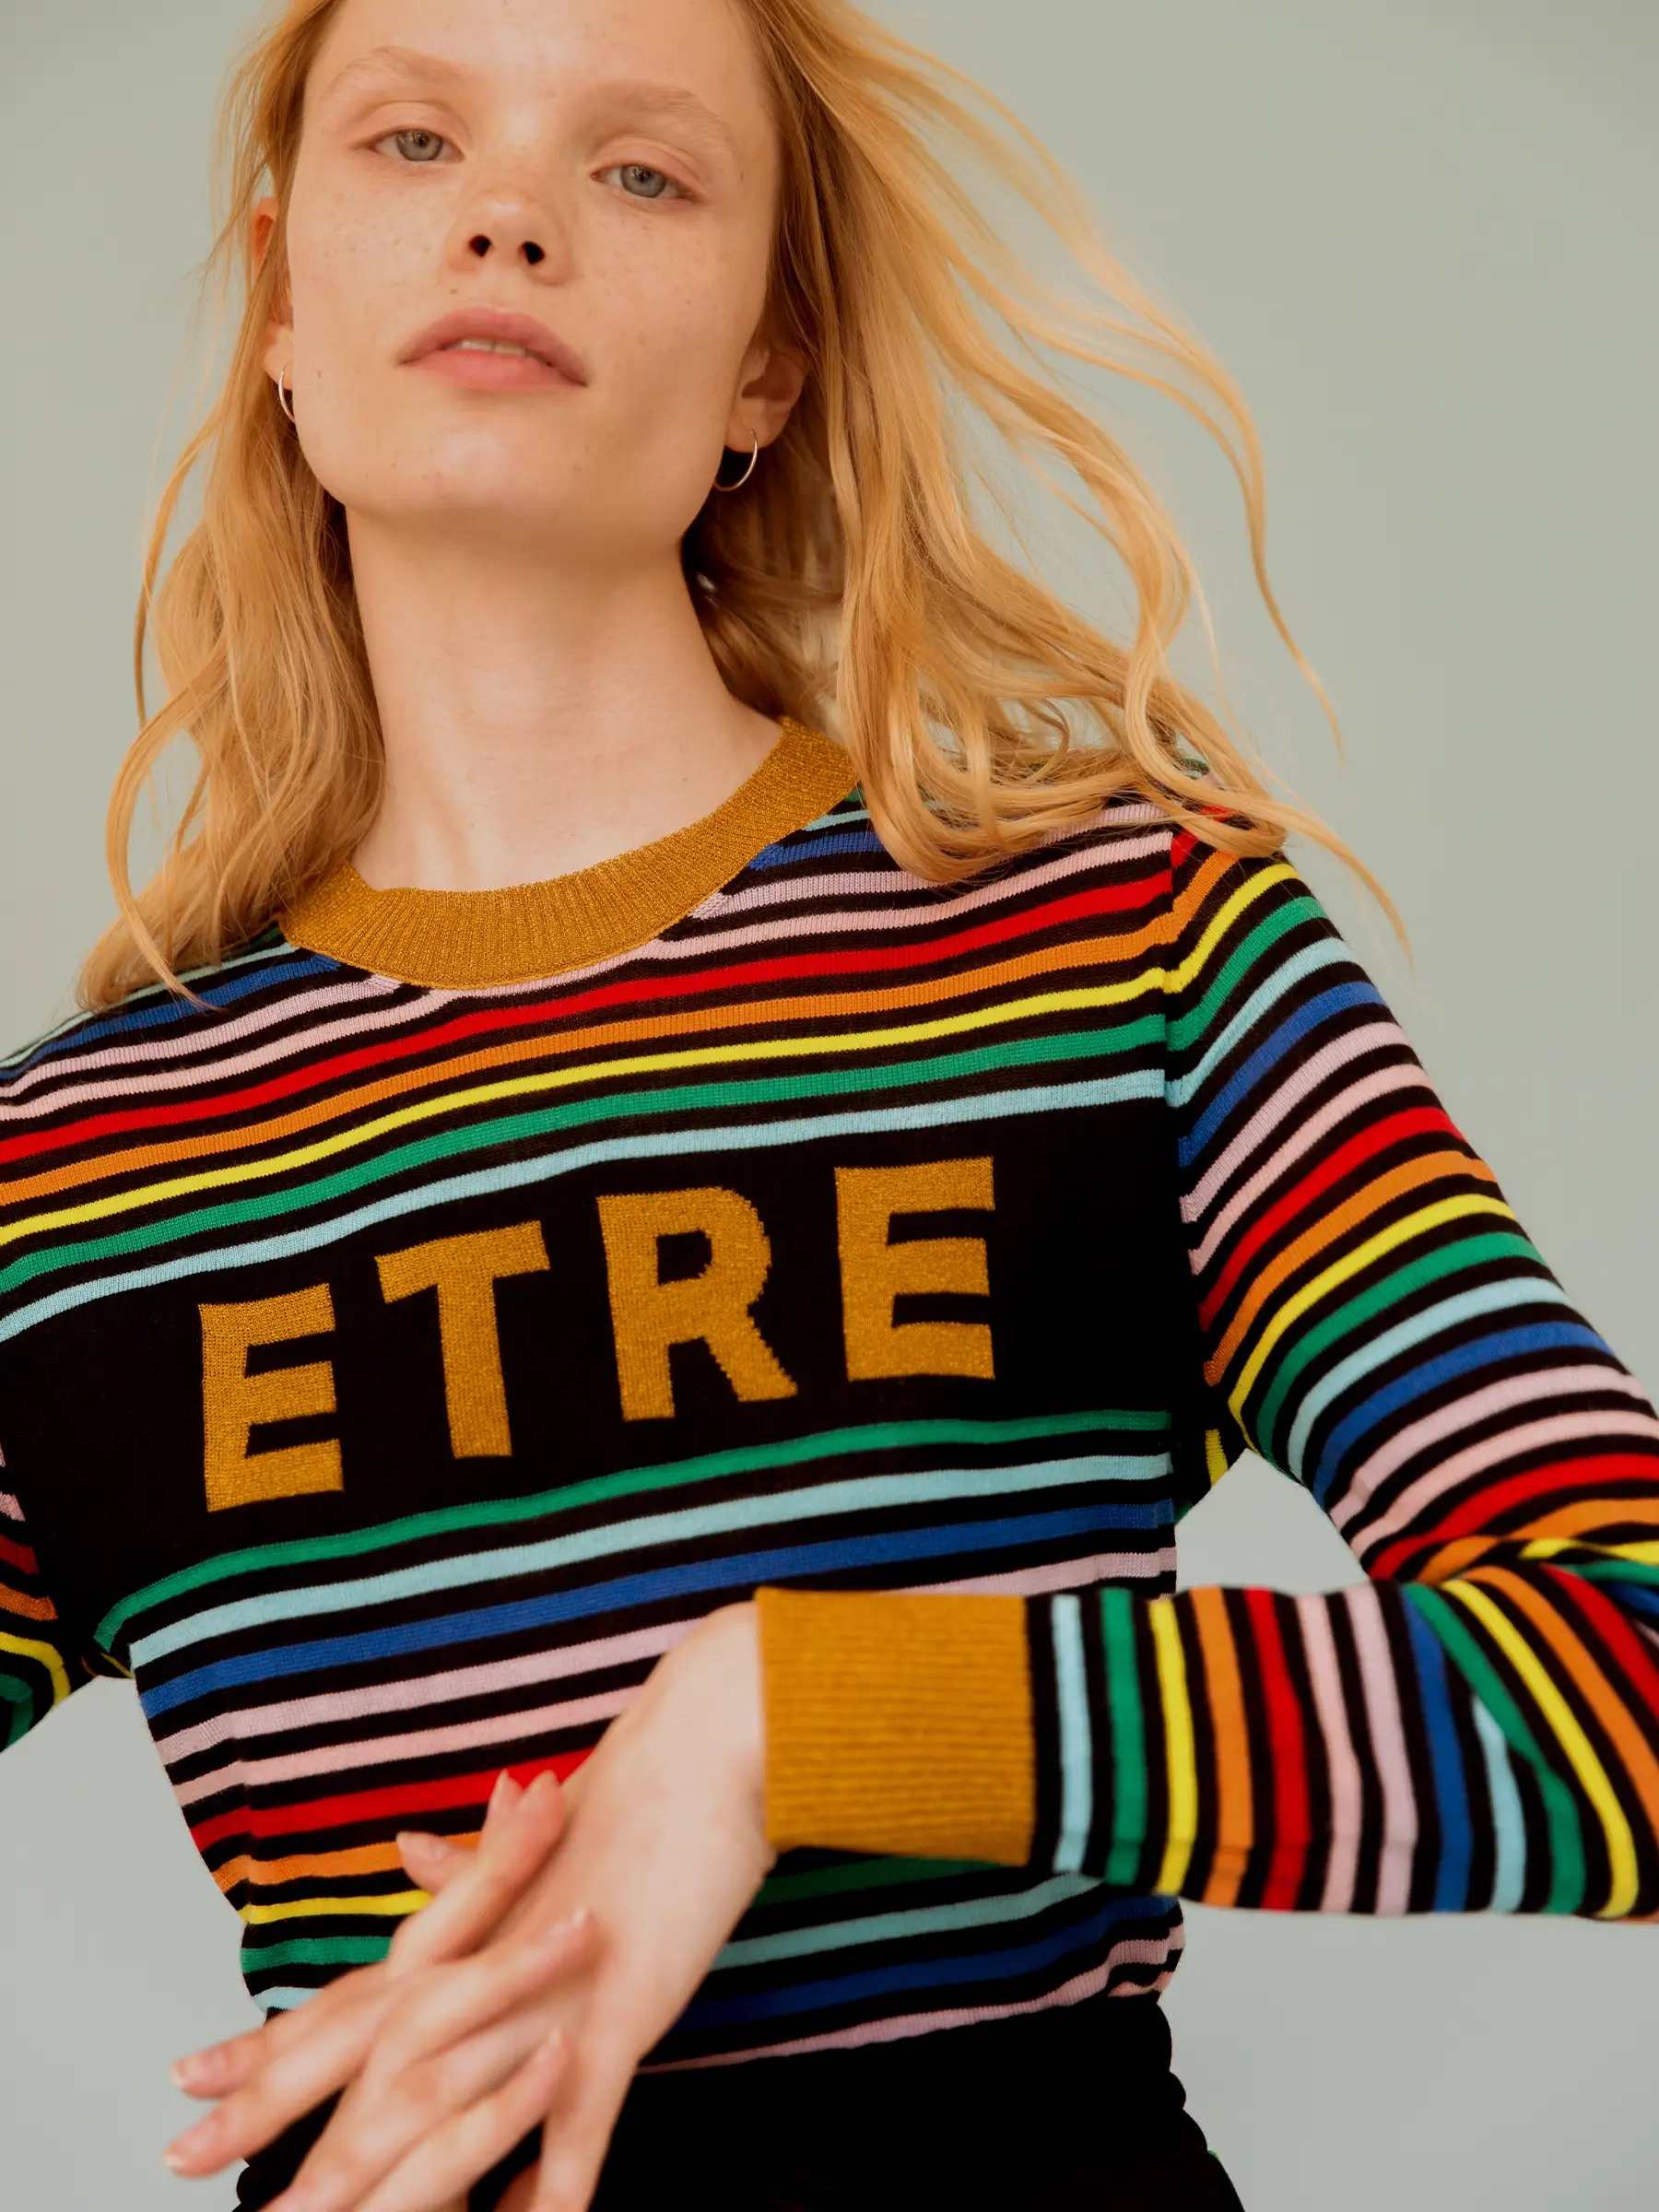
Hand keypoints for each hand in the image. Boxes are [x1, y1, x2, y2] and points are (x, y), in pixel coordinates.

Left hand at [193, 1602, 773, 2211]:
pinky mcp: (619, 2012)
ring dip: (391, 2182)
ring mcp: (547, 1996)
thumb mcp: (540, 1839)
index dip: (266, 2047)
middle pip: (365, 2062)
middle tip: (196, 2164)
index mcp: (468, 1930)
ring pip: (449, 2106)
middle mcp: (487, 1968)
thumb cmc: (634, 1788)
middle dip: (281, 2124)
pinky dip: (556, 2187)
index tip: (190, 2082)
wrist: (701, 1746)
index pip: (347, 2002)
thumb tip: (414, 1857)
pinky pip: (581, 2122)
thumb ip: (473, 1867)